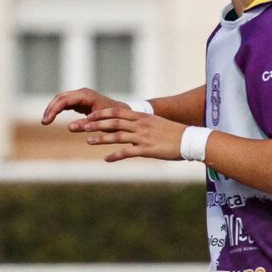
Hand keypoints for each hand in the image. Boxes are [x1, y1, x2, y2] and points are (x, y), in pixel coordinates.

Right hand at [40, 87, 130, 126]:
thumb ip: (85, 124)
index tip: (47, 121)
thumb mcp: (100, 123)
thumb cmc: (114, 119)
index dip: (53, 110)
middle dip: (51, 109)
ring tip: (46, 121)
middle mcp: (82, 93)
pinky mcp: (80, 101)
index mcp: (86, 95)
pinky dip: (58, 110)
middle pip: (60, 97)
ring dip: (52, 109)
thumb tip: (69, 127)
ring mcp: (80, 96)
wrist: (123, 114)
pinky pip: (65, 103)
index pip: (64, 100)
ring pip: (61, 99)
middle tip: (44, 122)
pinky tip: (52, 118)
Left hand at [71, 109, 188, 162]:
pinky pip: (128, 152)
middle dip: (96, 124)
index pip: (117, 112)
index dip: (102, 113)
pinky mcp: (148, 149)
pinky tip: (107, 159)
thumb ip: (141, 122)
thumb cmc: (173, 132)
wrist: (189, 140)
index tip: (89, 115)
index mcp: (142, 117)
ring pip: (117, 136)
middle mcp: (140, 125)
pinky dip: (116, 155)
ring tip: (88, 141)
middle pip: (113, 122)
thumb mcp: (155, 122)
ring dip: (101, 138)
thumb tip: (129, 122)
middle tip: (81, 126)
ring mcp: (143, 137)